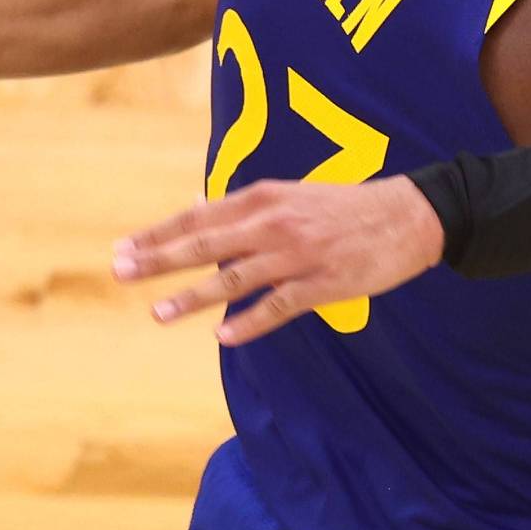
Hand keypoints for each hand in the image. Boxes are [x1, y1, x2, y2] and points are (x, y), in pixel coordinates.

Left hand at [113, 176, 446, 345]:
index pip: (199, 217)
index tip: (123, 248)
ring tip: (158, 313)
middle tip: (120, 272)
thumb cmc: (344, 206)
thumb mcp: (290, 194)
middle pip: (206, 243)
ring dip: (193, 296)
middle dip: (159, 259)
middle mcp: (275, 223)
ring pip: (235, 276)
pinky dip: (250, 321)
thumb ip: (242, 208)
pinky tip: (223, 335)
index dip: (158, 233)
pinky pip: (280, 306)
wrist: (409, 215)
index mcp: (264, 198)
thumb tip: (194, 207)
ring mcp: (299, 254)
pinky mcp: (324, 283)